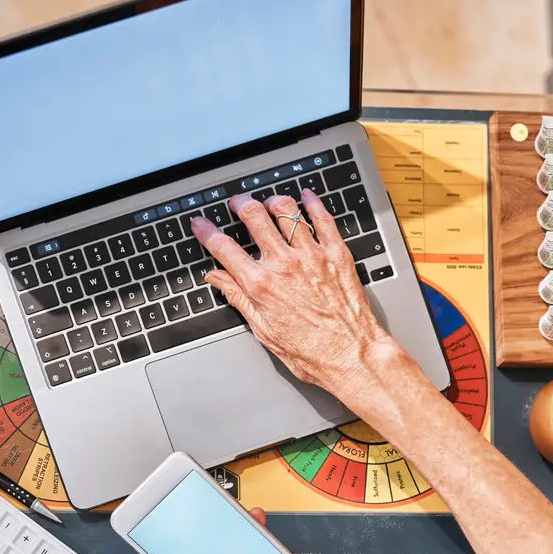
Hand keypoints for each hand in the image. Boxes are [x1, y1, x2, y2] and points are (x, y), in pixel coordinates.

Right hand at [190, 190, 399, 398]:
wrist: (352, 356)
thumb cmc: (311, 352)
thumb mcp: (263, 330)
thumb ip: (238, 298)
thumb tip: (217, 279)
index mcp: (261, 285)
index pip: (224, 248)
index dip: (207, 232)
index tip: (200, 224)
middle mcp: (284, 265)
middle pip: (254, 218)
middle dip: (240, 205)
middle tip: (237, 204)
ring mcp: (312, 256)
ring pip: (286, 211)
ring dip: (272, 201)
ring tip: (268, 202)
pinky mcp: (336, 254)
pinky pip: (323, 219)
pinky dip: (312, 203)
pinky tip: (306, 197)